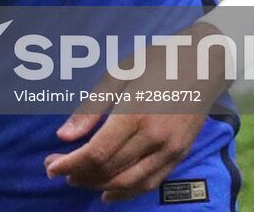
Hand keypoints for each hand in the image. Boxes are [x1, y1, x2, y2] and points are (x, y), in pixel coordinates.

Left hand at [42, 27, 230, 202]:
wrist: (203, 63)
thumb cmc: (156, 62)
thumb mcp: (118, 74)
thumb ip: (91, 108)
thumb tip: (64, 136)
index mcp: (135, 114)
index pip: (96, 153)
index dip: (70, 164)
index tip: (50, 165)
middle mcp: (154, 138)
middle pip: (110, 170)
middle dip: (78, 174)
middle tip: (56, 169)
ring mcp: (170, 150)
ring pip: (128, 182)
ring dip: (98, 185)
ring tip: (76, 179)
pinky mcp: (179, 155)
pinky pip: (150, 182)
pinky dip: (126, 192)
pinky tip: (107, 192)